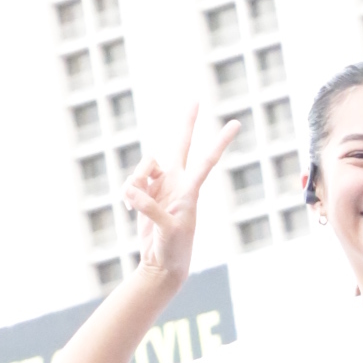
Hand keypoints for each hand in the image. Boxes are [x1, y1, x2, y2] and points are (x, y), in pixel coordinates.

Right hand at [122, 107, 242, 287]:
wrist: (161, 263)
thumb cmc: (173, 249)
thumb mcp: (166, 230)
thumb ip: (150, 208)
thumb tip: (132, 189)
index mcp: (190, 190)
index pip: (207, 160)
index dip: (220, 141)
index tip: (235, 123)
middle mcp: (177, 182)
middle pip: (180, 145)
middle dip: (187, 123)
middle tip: (196, 99)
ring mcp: (160, 186)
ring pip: (144, 164)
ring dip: (136, 178)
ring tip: (133, 203)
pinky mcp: (144, 193)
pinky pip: (131, 181)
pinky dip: (127, 192)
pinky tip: (129, 208)